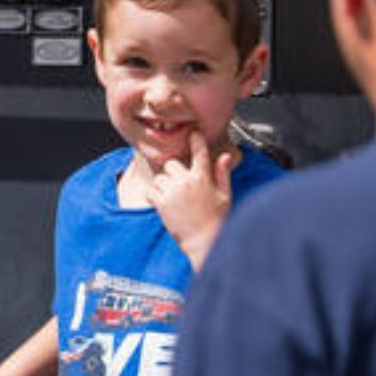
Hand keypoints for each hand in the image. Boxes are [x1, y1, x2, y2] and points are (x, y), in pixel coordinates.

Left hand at [145, 131, 232, 269]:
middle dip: (174, 172)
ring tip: (174, 198)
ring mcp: (173, 193)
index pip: (199, 152)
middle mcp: (186, 182)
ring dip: (164, 185)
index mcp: (203, 178)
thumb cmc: (216, 219)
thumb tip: (224, 156)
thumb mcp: (225, 194)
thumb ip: (222, 173)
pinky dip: (154, 196)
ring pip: (160, 178)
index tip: (193, 134)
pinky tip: (163, 203)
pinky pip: (151, 192)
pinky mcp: (162, 205)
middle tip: (180, 184)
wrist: (204, 241)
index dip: (196, 140)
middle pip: (172, 164)